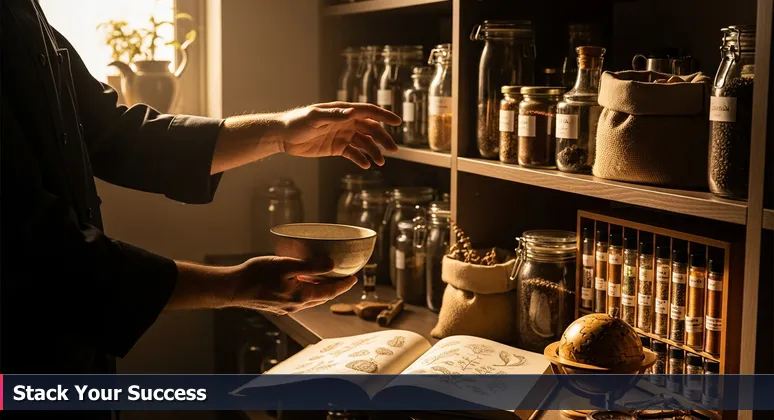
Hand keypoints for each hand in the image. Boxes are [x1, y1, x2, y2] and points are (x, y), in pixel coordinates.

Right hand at [227, 256, 356, 314]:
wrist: (233, 288)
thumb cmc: (256, 275)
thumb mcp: (286, 265)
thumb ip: (310, 265)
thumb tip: (332, 265)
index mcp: (301, 296)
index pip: (330, 292)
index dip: (344, 285)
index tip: (354, 278)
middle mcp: (296, 306)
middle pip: (322, 297)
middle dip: (335, 288)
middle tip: (343, 277)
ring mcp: (286, 308)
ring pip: (310, 299)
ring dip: (320, 289)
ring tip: (326, 277)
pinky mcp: (277, 306)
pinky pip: (299, 299)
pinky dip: (307, 290)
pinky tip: (303, 281)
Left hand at [278, 102, 401, 168]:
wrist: (284, 136)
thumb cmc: (298, 122)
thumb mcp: (315, 117)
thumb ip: (334, 115)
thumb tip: (352, 113)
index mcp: (343, 111)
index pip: (368, 112)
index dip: (384, 116)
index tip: (398, 122)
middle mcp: (346, 122)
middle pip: (370, 129)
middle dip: (383, 138)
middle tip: (393, 150)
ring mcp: (342, 135)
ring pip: (364, 143)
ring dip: (373, 151)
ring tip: (379, 162)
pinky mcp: (337, 147)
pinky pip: (353, 153)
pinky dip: (361, 159)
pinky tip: (366, 165)